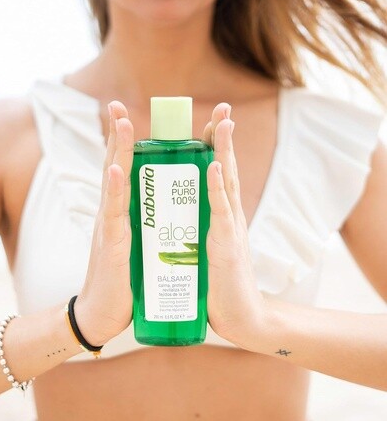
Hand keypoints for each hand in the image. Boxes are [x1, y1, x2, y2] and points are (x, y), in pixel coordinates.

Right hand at [74, 101, 133, 345]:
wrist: (104, 314)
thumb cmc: (124, 280)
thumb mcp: (135, 245)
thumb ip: (140, 226)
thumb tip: (155, 212)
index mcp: (122, 214)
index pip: (122, 172)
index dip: (124, 144)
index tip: (127, 116)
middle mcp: (113, 214)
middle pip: (114, 168)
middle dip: (118, 136)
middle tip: (118, 106)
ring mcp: (110, 227)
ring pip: (113, 182)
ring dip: (117, 151)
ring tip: (121, 121)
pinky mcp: (113, 246)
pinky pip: (114, 214)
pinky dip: (115, 191)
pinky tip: (117, 170)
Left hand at [203, 104, 267, 349]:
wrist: (239, 319)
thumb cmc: (218, 285)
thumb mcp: (208, 249)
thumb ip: (202, 231)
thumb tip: (189, 219)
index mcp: (219, 217)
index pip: (216, 175)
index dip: (214, 148)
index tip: (210, 121)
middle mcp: (227, 217)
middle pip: (225, 170)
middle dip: (222, 138)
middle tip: (222, 108)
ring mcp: (229, 229)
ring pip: (226, 184)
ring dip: (223, 152)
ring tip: (221, 123)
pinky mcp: (226, 246)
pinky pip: (220, 213)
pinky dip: (217, 189)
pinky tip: (213, 168)